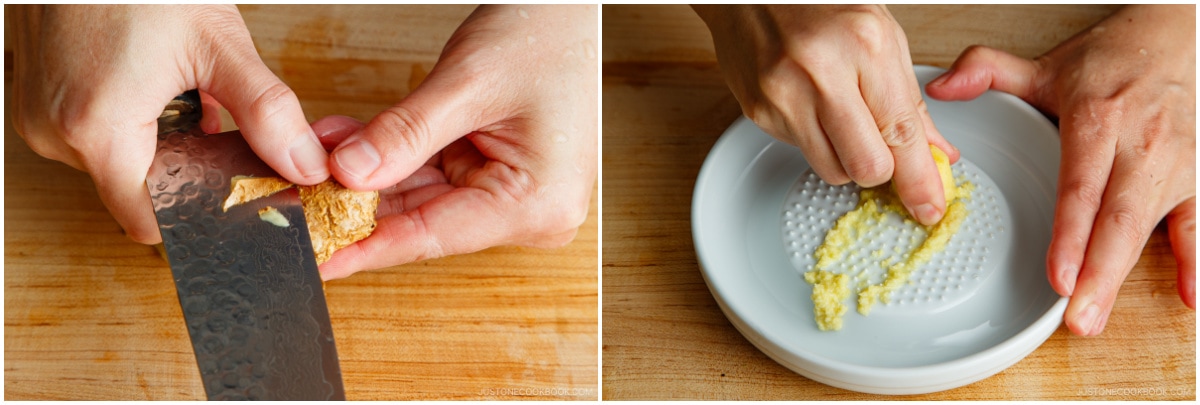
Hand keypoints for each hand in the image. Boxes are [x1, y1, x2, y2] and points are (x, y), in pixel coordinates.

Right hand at [11, 5, 328, 243]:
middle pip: (136, 187)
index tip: (232, 194)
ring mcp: (37, 113)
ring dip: (158, 136)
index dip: (197, 214)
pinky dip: (130, 115)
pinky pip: (90, 128)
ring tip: (182, 88)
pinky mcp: (33, 93)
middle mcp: (56, 131)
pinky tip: (152, 78)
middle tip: (216, 120)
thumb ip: (267, 114)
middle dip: (184, 162)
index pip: (150, 221)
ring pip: (116, 157)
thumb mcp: (218, 45)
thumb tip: (305, 166)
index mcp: (97, 130)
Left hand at [317, 5, 596, 278]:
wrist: (566, 8)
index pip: (433, 234)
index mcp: (537, 204)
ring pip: (418, 197)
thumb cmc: (544, 37)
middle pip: (422, 220)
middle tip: (295, 198)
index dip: (366, 244)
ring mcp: (511, 193)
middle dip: (356, 203)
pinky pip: (428, 174)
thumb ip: (405, 134)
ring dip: (365, 176)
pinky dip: (388, 157)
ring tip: (312, 160)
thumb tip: (349, 173)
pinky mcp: (494, 174)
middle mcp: (529, 210)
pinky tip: (343, 144)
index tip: (317, 256)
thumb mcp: (465, 85)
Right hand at [693, 4, 958, 225]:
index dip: (919, 180)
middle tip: (882, 152)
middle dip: (880, 170)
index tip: (928, 207)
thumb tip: (935, 151)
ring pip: (832, 169)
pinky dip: (814, 139)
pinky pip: (801, 151)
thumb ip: (908, 99)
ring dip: (846, 157)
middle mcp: (822, 72)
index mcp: (865, 44)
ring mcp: (784, 94)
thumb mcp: (880, 36)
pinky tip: (809, 104)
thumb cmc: (818, 4)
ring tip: (841, 117)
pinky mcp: (759, 111)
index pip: (901, 132)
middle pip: (867, 166)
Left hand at [926, 5, 1195, 334]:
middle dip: (1098, 273)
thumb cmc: (1111, 60)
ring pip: (1148, 227)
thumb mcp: (1046, 64)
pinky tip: (1188, 296)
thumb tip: (941, 88)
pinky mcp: (1196, 177)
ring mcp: (1172, 164)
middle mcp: (1139, 145)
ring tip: (1095, 316)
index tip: (1057, 275)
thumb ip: (987, 72)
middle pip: (1117, 219)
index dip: (1070, 234)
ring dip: (1124, 275)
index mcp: (1097, 120)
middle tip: (1076, 316)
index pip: (1081, 186)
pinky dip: (1196, 260)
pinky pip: (1198, 222)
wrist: (1178, 37)